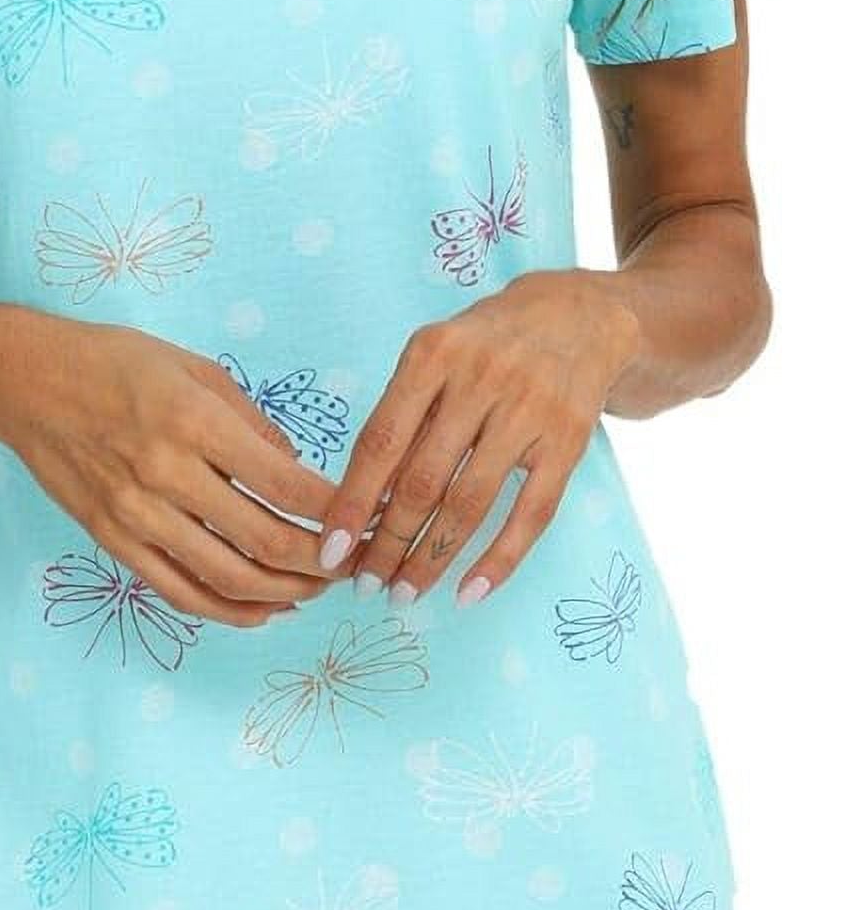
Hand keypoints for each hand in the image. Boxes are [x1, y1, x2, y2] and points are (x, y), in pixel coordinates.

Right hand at [0, 306, 340, 627]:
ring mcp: (137, 514)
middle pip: (264, 540)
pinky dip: (228, 610)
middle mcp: (167, 473)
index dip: (336, 512)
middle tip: (352, 563)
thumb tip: (297, 472)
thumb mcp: (194, 368)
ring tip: (315, 589)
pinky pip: (179, 591)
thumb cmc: (114, 363)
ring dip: (283, 593)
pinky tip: (263, 609)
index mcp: (194, 421)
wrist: (23, 381)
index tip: (366, 519)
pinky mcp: (114, 540)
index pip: (285, 484)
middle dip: (321, 562)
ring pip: (226, 577)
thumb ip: (251, 422)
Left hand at [316, 271, 642, 608]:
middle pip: (422, 481)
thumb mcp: (436, 356)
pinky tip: (468, 592)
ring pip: (470, 503)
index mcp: (433, 353)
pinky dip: (499, 559)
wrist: (580, 316)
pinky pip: (531, 513)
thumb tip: (359, 504)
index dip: (352, 503)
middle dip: (387, 543)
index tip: (329, 551)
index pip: (380, 443)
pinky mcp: (568, 441)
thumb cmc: (486, 344)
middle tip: (364, 584)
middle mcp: (481, 379)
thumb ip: (402, 417)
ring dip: (431, 557)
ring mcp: (529, 411)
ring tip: (404, 592)